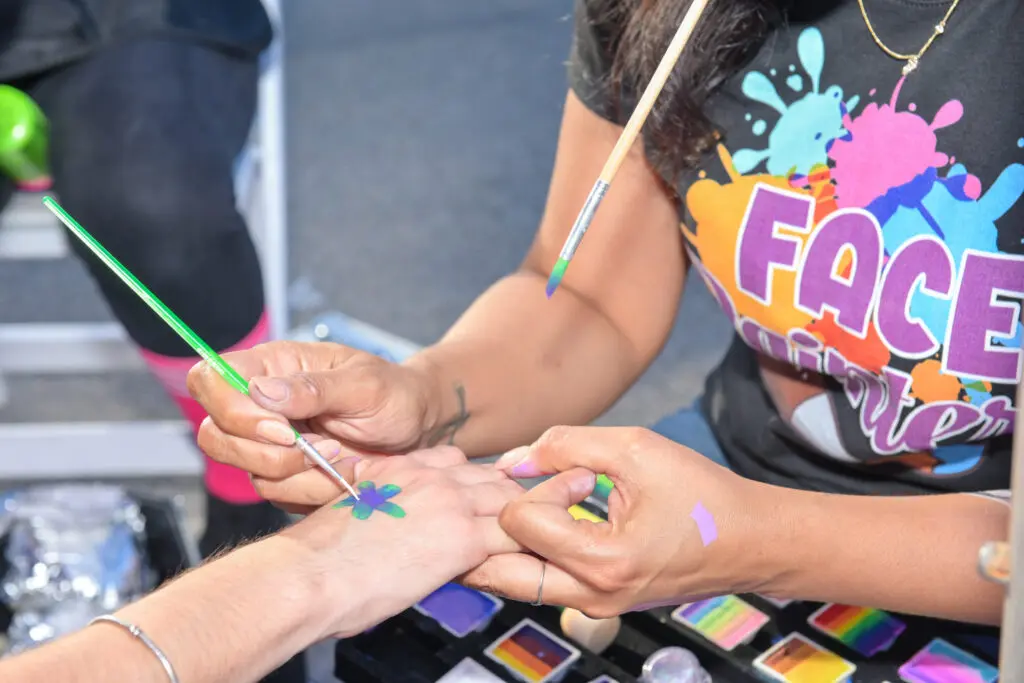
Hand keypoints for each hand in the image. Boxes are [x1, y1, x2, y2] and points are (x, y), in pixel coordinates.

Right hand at [186, 341, 441, 508]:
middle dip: (268, 453)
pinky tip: (345, 475)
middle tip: (321, 449)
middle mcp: (260, 404)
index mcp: (272, 366)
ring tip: (343, 458)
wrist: (417, 431)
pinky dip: (314, 492)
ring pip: (247, 473)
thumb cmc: (394, 394)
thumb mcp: (365, 385)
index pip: (209, 379)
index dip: (231, 409)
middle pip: (214, 435)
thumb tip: (262, 391)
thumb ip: (315, 389)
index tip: (283, 429)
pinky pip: (277, 495)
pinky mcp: (283, 476)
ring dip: (300, 475)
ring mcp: (267, 443)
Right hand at [284, 446, 524, 637]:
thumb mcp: (352, 513)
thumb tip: (394, 529)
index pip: (457, 461)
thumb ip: (382, 508)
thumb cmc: (316, 559)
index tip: (477, 505)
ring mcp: (451, 502)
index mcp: (400, 467)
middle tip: (511, 530)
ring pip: (512, 503)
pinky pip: (513, 537)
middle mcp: (430, 476)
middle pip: (492, 478)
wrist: (308, 574)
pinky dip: (522, 552)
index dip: (472, 485)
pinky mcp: (463, 537)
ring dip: (519, 525)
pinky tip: (520, 567)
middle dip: (504, 503)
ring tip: (526, 547)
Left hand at [462, 427, 762, 617]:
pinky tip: (547, 519)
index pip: (518, 523)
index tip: (580, 476)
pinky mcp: (595, 603)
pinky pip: (539, 582)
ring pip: (514, 581)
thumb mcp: (636, 449)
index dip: (536, 486)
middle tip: (507, 496)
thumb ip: (566, 446)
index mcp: (603, 562)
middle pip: (497, 572)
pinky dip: (528, 552)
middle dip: (492, 528)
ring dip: (509, 541)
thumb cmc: (702, 494)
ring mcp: (592, 607)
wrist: (751, 541)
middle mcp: (591, 597)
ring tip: (536, 502)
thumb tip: (512, 459)